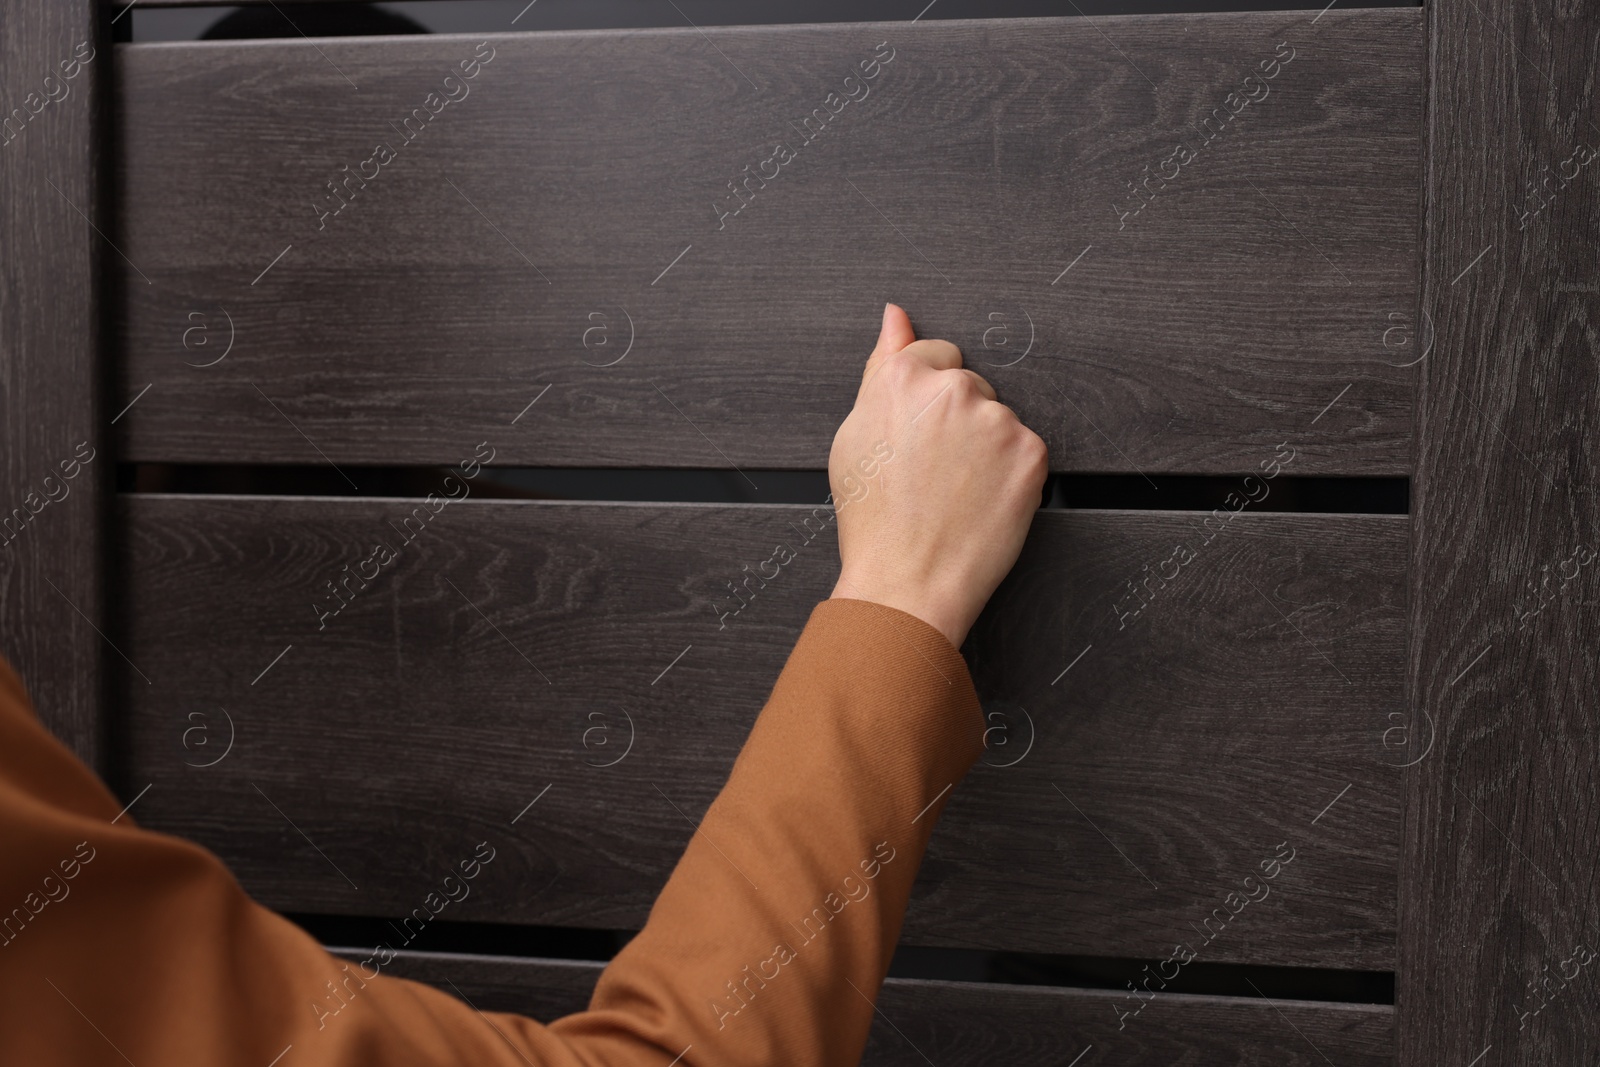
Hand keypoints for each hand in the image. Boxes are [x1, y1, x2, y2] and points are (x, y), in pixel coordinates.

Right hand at [828, 303, 1048, 647]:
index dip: (926, 401)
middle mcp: (954, 389)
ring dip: (985, 448)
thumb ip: (881, 365)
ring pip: (998, 420)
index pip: (937, 356)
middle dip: (957, 420)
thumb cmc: (874, 519)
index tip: (920, 436)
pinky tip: (980, 502)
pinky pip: (1025, 451)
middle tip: (932, 473)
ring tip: (953, 493)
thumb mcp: (855, 434)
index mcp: (904, 377)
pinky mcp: (1032, 454)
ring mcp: (997, 420)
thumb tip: (895, 316)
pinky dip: (1009, 475)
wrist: (907, 582)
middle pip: (970, 386)